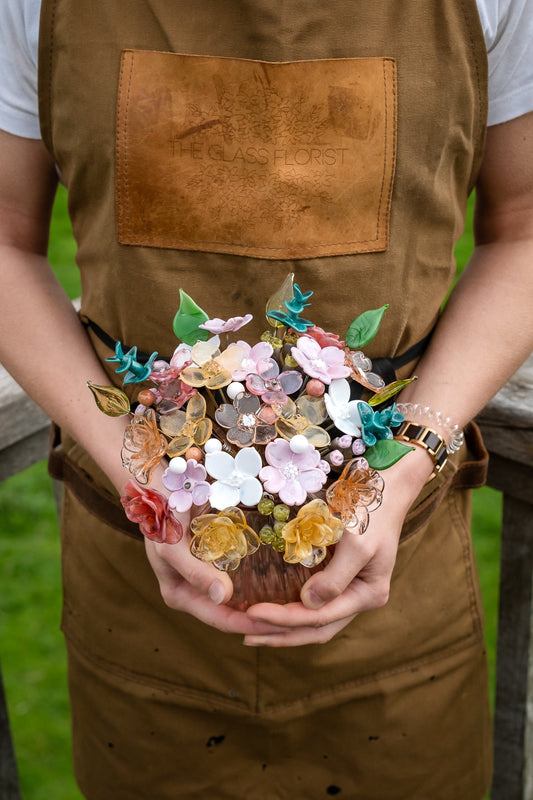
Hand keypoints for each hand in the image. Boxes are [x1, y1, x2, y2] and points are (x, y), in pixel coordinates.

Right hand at [139, 469, 288, 636]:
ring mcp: (206, 577)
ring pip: (240, 600)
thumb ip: (196, 573)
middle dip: (263, 621)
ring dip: (265, 605)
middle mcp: (194, 591)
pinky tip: (284, 582)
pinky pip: (242, 578)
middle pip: (233, 614)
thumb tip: (224, 598)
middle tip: (298, 621)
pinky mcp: (216, 561)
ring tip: (296, 608)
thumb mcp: (173, 545)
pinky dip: (261, 583)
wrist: (161, 486)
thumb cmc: (162, 515)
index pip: (221, 620)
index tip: (280, 626)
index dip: (251, 625)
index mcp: (180, 595)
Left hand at [243, 447, 433, 646]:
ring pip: (313, 620)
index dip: (284, 619)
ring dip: (283, 627)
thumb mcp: (357, 544)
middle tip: (244, 635)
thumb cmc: (372, 512)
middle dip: (279, 634)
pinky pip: (313, 602)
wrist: (386, 487)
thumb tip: (308, 604)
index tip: (251, 614)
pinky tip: (269, 608)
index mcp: (368, 595)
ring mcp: (350, 589)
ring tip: (251, 630)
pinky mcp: (339, 577)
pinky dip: (291, 608)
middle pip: (315, 628)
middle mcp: (359, 598)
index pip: (319, 618)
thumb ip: (335, 579)